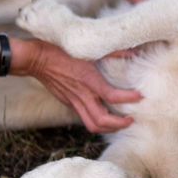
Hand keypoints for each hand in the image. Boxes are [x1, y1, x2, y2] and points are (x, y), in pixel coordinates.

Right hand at [16, 39, 140, 132]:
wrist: (37, 59)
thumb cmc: (61, 50)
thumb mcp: (89, 48)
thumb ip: (113, 52)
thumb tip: (132, 53)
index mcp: (88, 80)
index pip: (112, 96)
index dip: (128, 98)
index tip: (140, 96)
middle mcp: (82, 95)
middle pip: (103, 121)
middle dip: (120, 124)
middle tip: (132, 119)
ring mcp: (74, 102)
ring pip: (93, 125)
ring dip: (109, 128)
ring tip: (121, 123)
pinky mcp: (69, 103)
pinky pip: (85, 119)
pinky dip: (98, 122)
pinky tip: (106, 116)